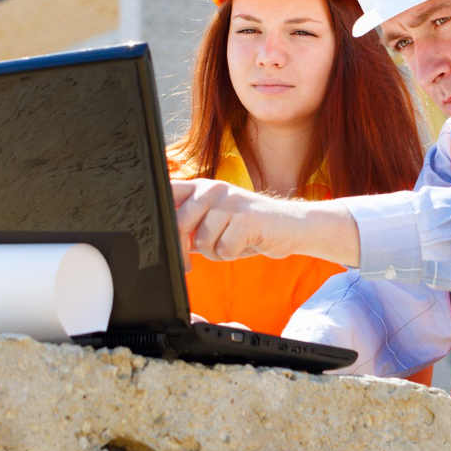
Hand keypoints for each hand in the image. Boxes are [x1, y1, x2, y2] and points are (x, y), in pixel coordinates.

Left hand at [171, 179, 360, 266]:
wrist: (291, 226)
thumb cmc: (250, 227)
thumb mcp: (215, 222)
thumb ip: (190, 226)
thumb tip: (163, 240)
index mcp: (202, 187)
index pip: (168, 195)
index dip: (159, 220)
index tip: (162, 242)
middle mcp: (214, 189)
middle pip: (179, 223)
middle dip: (184, 249)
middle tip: (190, 263)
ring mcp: (231, 202)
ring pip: (203, 240)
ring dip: (215, 252)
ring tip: (232, 243)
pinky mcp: (246, 218)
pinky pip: (224, 249)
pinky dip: (233, 255)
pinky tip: (246, 245)